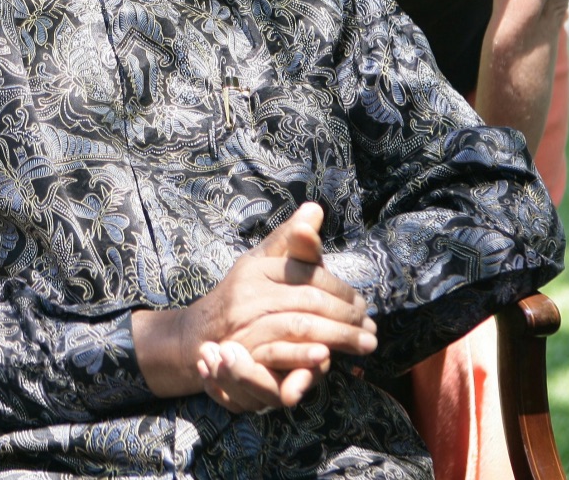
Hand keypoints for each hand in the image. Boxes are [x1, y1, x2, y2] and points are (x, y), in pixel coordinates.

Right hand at [133, 203, 375, 410]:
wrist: (198, 337)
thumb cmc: (241, 294)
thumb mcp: (262, 260)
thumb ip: (291, 239)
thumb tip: (315, 208)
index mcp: (258, 266)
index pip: (310, 273)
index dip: (341, 290)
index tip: (362, 305)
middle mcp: (249, 292)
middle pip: (310, 300)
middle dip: (346, 316)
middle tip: (370, 328)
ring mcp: (244, 324)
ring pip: (301, 326)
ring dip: (339, 337)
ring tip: (365, 344)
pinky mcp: (243, 355)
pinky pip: (282, 355)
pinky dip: (308, 357)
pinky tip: (331, 359)